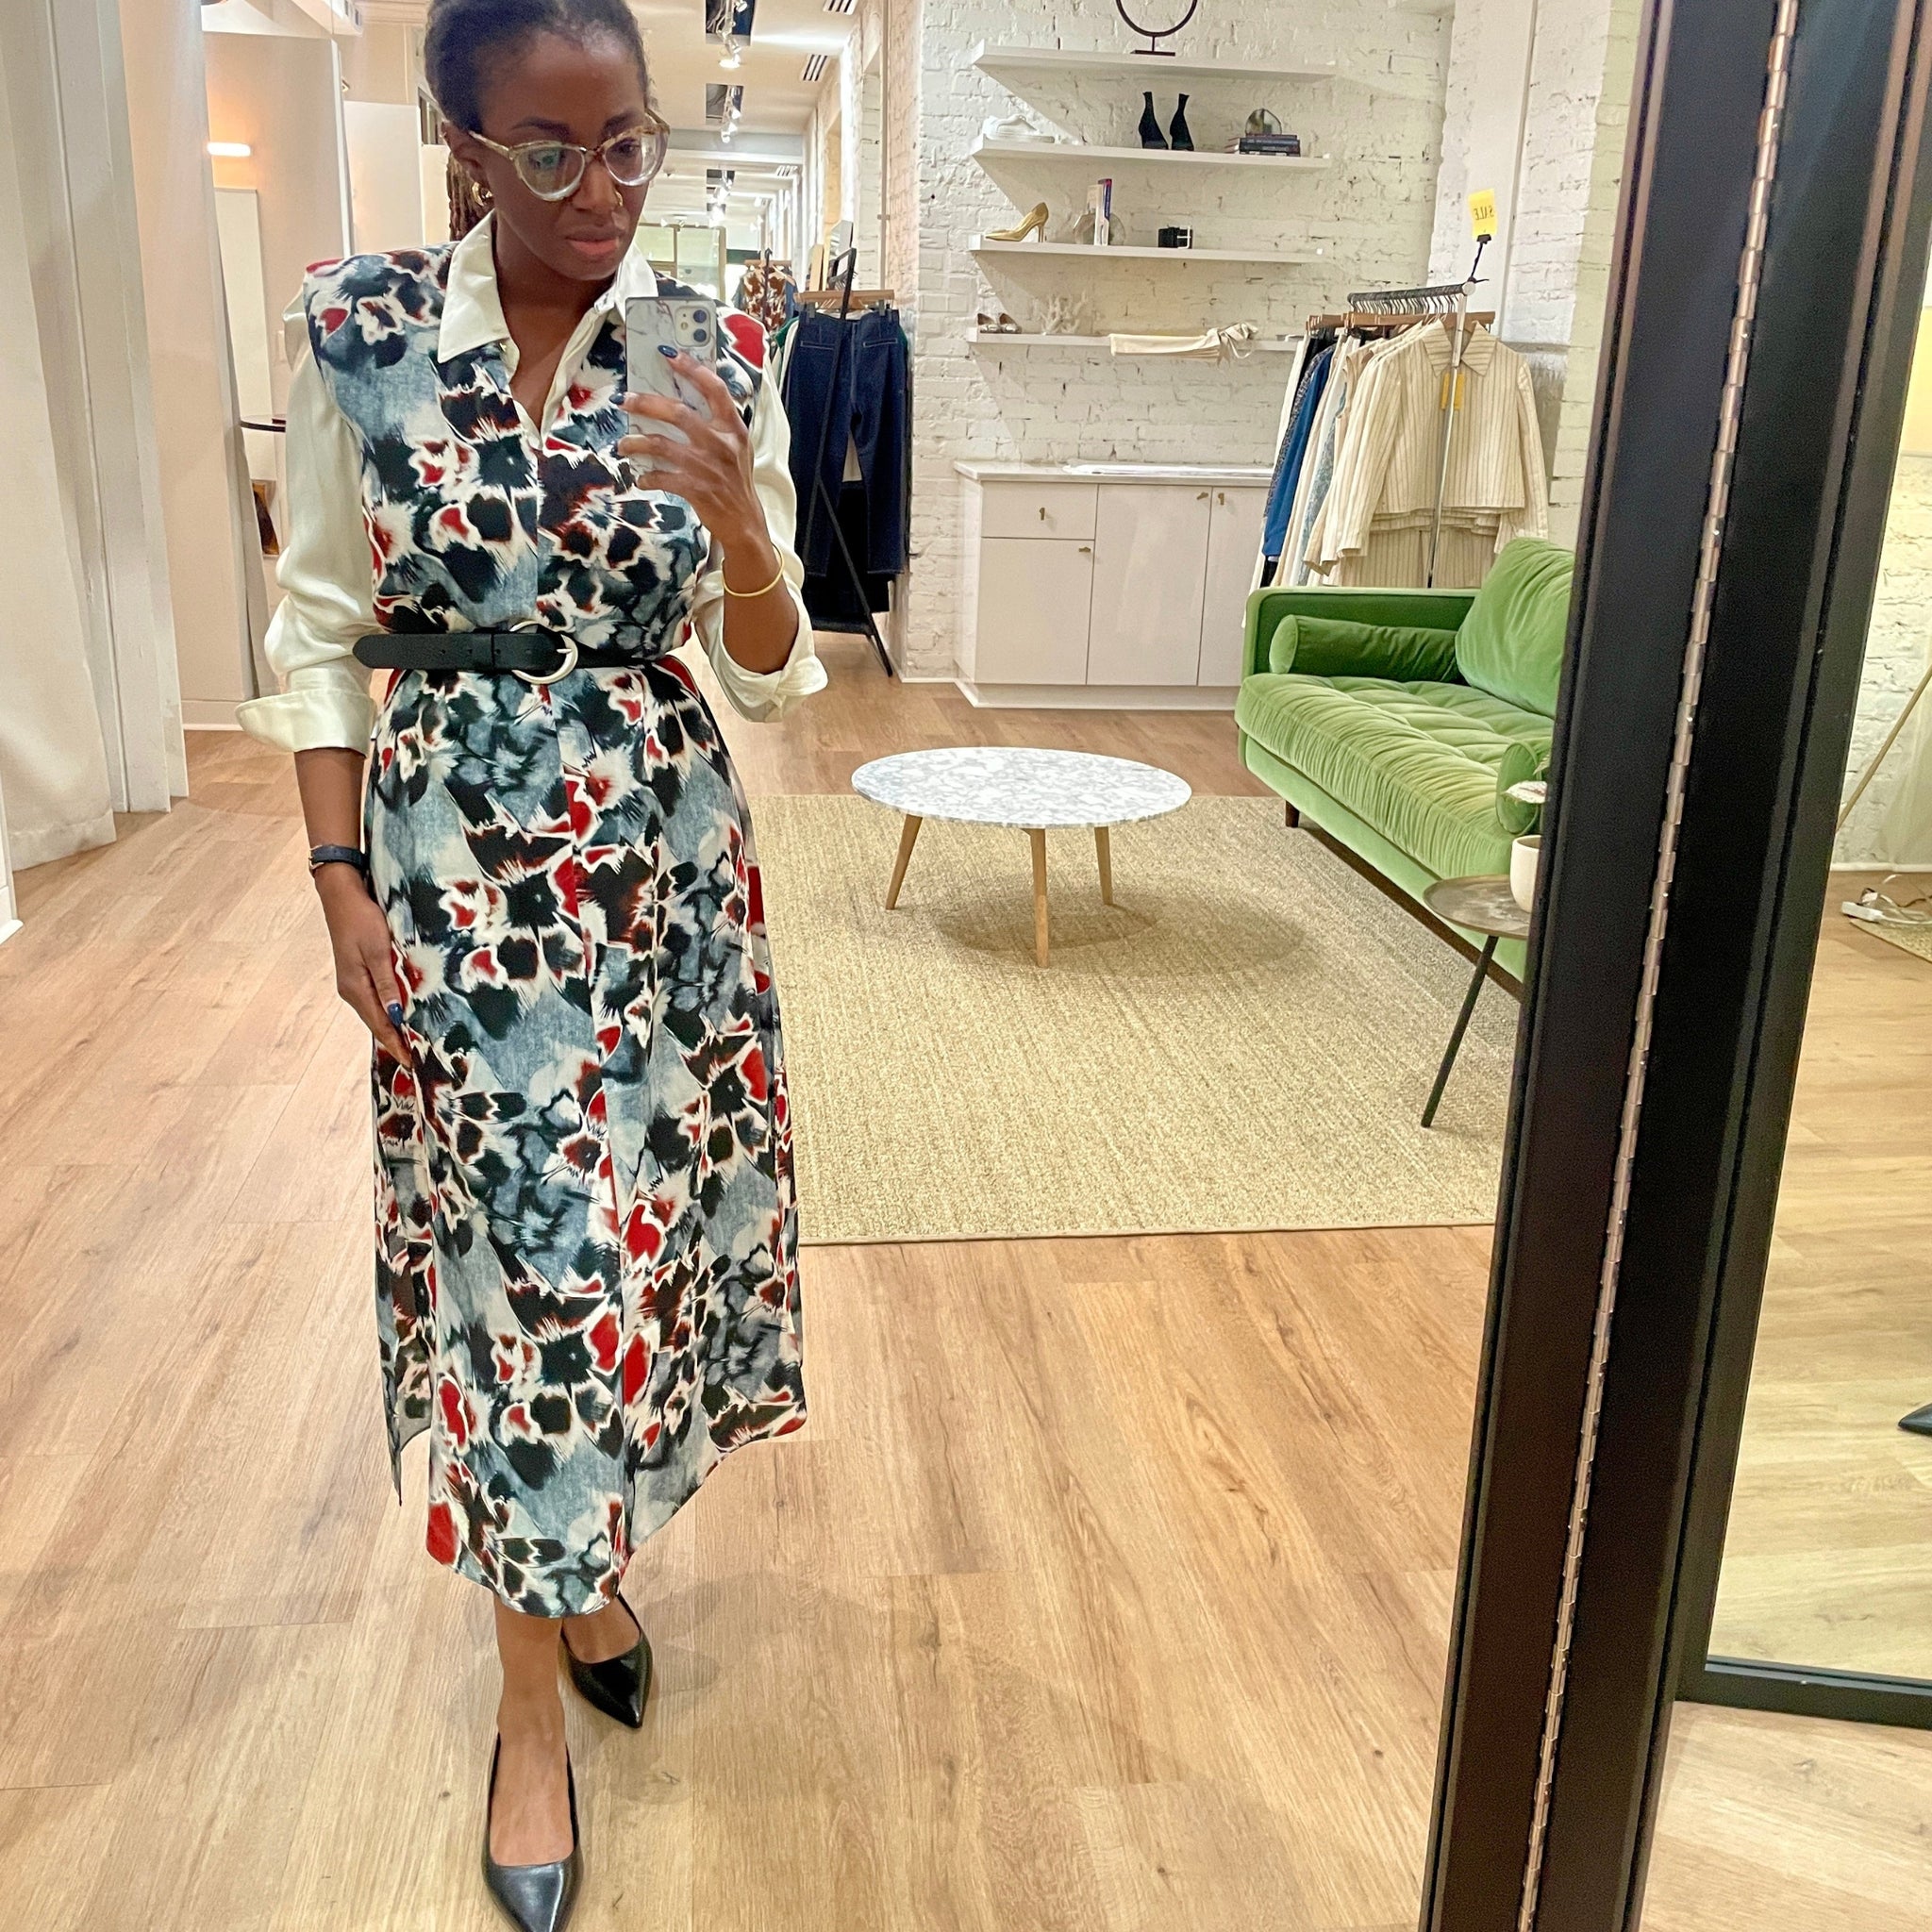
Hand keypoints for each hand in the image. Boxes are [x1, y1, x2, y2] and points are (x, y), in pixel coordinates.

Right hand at [316, 866, 409, 1059]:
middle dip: (396, 1040)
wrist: (341, 895)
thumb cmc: (361, 919)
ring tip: (412, 1042)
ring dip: (394, 1026)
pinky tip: (401, 1014)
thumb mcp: (377, 951)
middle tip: (417, 1059)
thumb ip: (387, 984)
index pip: (380, 1024)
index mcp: (355, 988)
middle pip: (377, 1021)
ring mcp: (353, 981)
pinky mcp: (358, 972)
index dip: (395, 1044)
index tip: (411, 1063)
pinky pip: (376, 998)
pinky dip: (389, 1009)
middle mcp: (352, 990)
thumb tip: (396, 1015)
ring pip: (377, 1011)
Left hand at [617, 352, 764, 549]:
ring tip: (623, 444)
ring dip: (636, 442)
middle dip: (646, 403)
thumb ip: (718, 422)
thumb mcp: (737, 447)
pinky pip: (661, 477)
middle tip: (625, 400)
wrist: (744, 521)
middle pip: (678, 412)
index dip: (691, 369)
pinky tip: (641, 477)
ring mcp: (707, 467)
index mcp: (733, 428)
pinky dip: (647, 477)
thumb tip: (683, 396)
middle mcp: (721, 444)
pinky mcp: (695, 489)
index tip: (669, 355)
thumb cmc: (736, 479)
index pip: (714, 389)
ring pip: (661, 445)